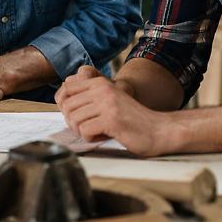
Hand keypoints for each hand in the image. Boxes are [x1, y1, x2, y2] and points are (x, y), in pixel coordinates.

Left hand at [55, 66, 171, 156]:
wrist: (159, 130)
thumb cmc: (132, 120)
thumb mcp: (110, 101)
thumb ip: (90, 98)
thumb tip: (62, 103)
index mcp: (100, 83)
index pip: (67, 88)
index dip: (64, 104)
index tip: (74, 116)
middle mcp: (102, 89)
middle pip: (67, 106)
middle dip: (73, 122)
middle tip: (87, 128)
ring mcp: (107, 104)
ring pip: (74, 119)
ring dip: (82, 131)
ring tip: (97, 132)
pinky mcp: (111, 119)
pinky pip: (85, 131)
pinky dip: (91, 138)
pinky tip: (104, 136)